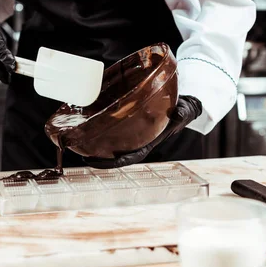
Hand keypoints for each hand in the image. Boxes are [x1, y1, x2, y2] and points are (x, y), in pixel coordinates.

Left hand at [83, 96, 201, 168]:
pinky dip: (102, 129)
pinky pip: (114, 129)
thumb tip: (178, 113)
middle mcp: (139, 139)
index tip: (101, 163)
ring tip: (80, 142)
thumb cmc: (183, 109)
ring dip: (97, 145)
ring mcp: (134, 132)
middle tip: (83, 156)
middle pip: (117, 154)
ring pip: (113, 142)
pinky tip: (90, 124)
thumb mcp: (186, 111)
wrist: (183, 103)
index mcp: (150, 142)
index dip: (116, 162)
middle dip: (101, 158)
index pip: (131, 156)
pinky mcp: (130, 123)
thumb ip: (183, 113)